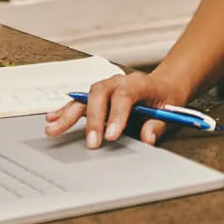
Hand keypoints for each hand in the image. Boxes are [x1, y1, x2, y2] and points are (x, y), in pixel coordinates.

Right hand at [44, 71, 184, 147]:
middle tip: (92, 142)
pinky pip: (79, 101)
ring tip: (54, 128)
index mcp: (138, 82)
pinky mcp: (97, 96)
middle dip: (94, 119)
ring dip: (69, 114)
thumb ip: (157, 124)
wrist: (163, 85)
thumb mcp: (170, 109)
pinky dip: (65, 110)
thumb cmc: (166, 96)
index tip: (111, 135)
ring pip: (84, 97)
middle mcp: (118, 81)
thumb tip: (148, 137)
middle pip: (100, 94)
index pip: (124, 95)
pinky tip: (53, 118)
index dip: (117, 115)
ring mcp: (105, 87)